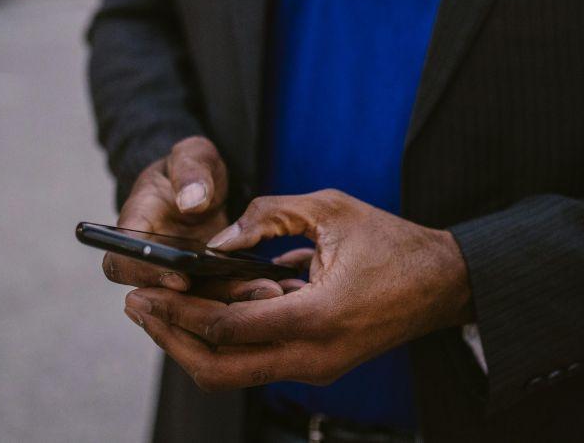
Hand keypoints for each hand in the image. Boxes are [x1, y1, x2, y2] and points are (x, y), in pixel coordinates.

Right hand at [103, 136, 291, 300]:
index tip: (180, 276)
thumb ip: (191, 172)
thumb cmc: (191, 167)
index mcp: (136, 226)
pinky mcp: (204, 284)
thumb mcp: (192, 156)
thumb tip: (191, 201)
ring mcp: (178, 275)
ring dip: (228, 302)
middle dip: (200, 302)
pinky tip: (274, 290)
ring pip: (195, 303)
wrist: (205, 184)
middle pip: (161, 296)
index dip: (145, 274)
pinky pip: (218, 297)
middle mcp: (152, 259)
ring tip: (268, 291)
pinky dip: (242, 296)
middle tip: (242, 292)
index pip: (122, 261)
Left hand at [121, 189, 473, 390]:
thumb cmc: (393, 244)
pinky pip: (256, 362)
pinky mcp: (316, 366)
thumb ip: (268, 215)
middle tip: (139, 307)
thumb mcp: (330, 209)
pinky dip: (223, 343)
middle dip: (170, 339)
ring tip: (159, 311)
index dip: (178, 311)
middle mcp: (312, 357)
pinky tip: (202, 311)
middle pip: (218, 369)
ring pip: (234, 373)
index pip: (226, 328)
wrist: (444, 284)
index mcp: (317, 318)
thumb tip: (218, 240)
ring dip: (192, 345)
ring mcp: (315, 368)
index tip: (145, 291)